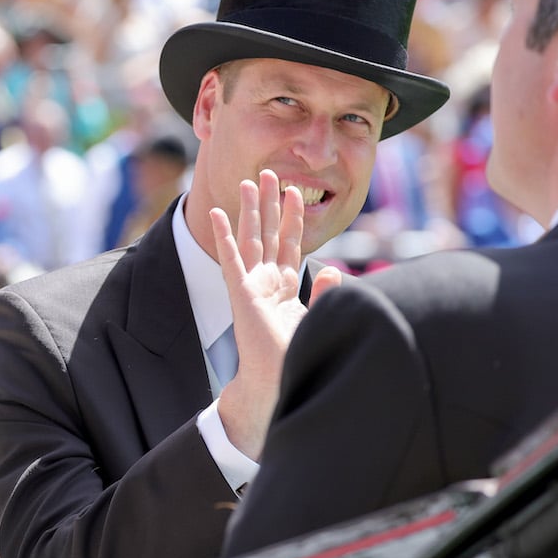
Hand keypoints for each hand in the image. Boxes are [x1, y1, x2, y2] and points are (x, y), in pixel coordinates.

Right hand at [210, 170, 341, 458]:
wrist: (279, 383)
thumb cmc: (297, 357)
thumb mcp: (320, 319)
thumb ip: (326, 293)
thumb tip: (336, 269)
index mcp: (284, 288)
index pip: (289, 244)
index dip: (292, 218)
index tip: (296, 192)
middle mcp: (266, 282)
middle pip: (269, 234)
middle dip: (271, 204)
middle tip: (272, 174)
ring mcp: (251, 286)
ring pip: (251, 239)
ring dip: (250, 210)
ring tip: (250, 182)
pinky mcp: (240, 293)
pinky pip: (232, 258)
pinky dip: (225, 234)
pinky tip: (222, 212)